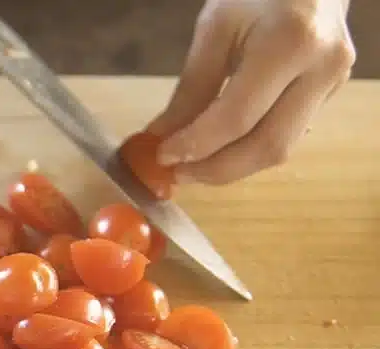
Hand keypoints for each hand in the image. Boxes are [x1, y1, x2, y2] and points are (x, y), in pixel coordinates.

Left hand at [148, 0, 354, 184]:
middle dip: (217, 170)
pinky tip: (222, 147)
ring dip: (234, 166)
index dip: (196, 145)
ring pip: (282, 148)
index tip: (163, 157)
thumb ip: (193, 86)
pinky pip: (287, 134)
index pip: (237, 118)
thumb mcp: (216, 27)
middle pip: (268, 145)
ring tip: (194, 165)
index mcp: (290, 44)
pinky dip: (250, 148)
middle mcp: (322, 69)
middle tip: (179, 173)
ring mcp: (333, 84)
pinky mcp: (331, 94)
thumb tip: (163, 135)